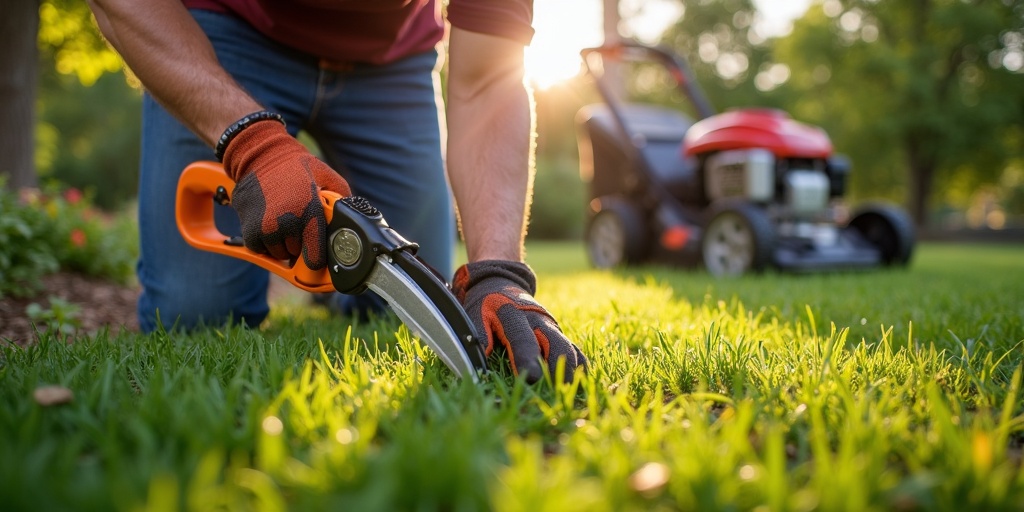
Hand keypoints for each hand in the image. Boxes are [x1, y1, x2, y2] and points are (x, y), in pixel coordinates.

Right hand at [221, 118, 350, 269]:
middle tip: (299, 225)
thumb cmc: (297, 167)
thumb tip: (352, 223)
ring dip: (282, 244)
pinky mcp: (249, 231)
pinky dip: (264, 242)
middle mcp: (285, 223)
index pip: (315, 257)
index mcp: (308, 213)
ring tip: (284, 222)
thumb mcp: (328, 178)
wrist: (261, 156)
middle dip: (300, 244)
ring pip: (279, 254)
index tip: (318, 255)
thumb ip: (343, 202)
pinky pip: (261, 249)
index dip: (318, 257)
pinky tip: (269, 224)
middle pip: (297, 255)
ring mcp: (265, 229)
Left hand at [452, 261, 586, 382]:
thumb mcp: (475, 315)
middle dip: (559, 368)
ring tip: (567, 393)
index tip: (532, 377)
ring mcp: (550, 326)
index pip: (522, 337)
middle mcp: (537, 319)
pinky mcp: (558, 333)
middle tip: (558, 391)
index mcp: (513, 314)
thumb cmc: (485, 306)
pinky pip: (573, 350)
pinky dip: (577, 366)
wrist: (501, 284)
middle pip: (556, 344)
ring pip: (568, 349)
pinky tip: (576, 384)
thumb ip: (479, 336)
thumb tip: (480, 360)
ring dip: (571, 371)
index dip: (527, 357)